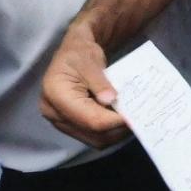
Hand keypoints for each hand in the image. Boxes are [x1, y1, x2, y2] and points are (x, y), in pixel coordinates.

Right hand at [39, 17, 131, 148]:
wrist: (72, 52)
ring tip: (131, 120)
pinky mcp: (68, 123)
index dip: (112, 121)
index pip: (88, 118)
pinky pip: (91, 134)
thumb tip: (111, 100)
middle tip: (137, 119)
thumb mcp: (90, 60)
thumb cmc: (80, 52)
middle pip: (90, 132)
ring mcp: (60, 120)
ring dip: (113, 132)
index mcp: (55, 94)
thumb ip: (100, 82)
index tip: (133, 118)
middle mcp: (53, 112)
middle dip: (115, 129)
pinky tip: (120, 119)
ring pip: (92, 138)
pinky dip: (107, 130)